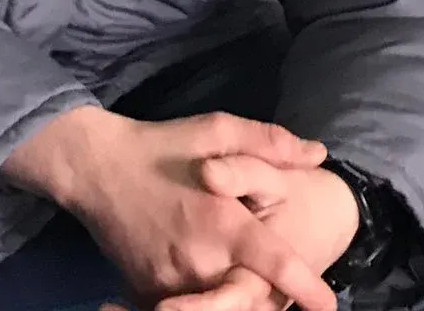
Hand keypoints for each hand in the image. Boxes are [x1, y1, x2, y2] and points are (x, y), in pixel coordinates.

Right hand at [1, 106, 333, 310]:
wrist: (94, 167)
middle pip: (249, 295)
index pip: (274, 262)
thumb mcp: (215, 129)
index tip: (329, 304)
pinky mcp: (148, 290)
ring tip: (241, 277)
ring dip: (235, 298)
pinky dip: (201, 301)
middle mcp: (200, 259)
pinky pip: (183, 306)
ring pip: (217, 304)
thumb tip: (319, 153)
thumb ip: (269, 142)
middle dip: (269, 298)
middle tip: (286, 291)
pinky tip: (211, 284)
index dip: (306, 286)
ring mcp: (171, 282)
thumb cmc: (162, 145)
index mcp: (221, 220)